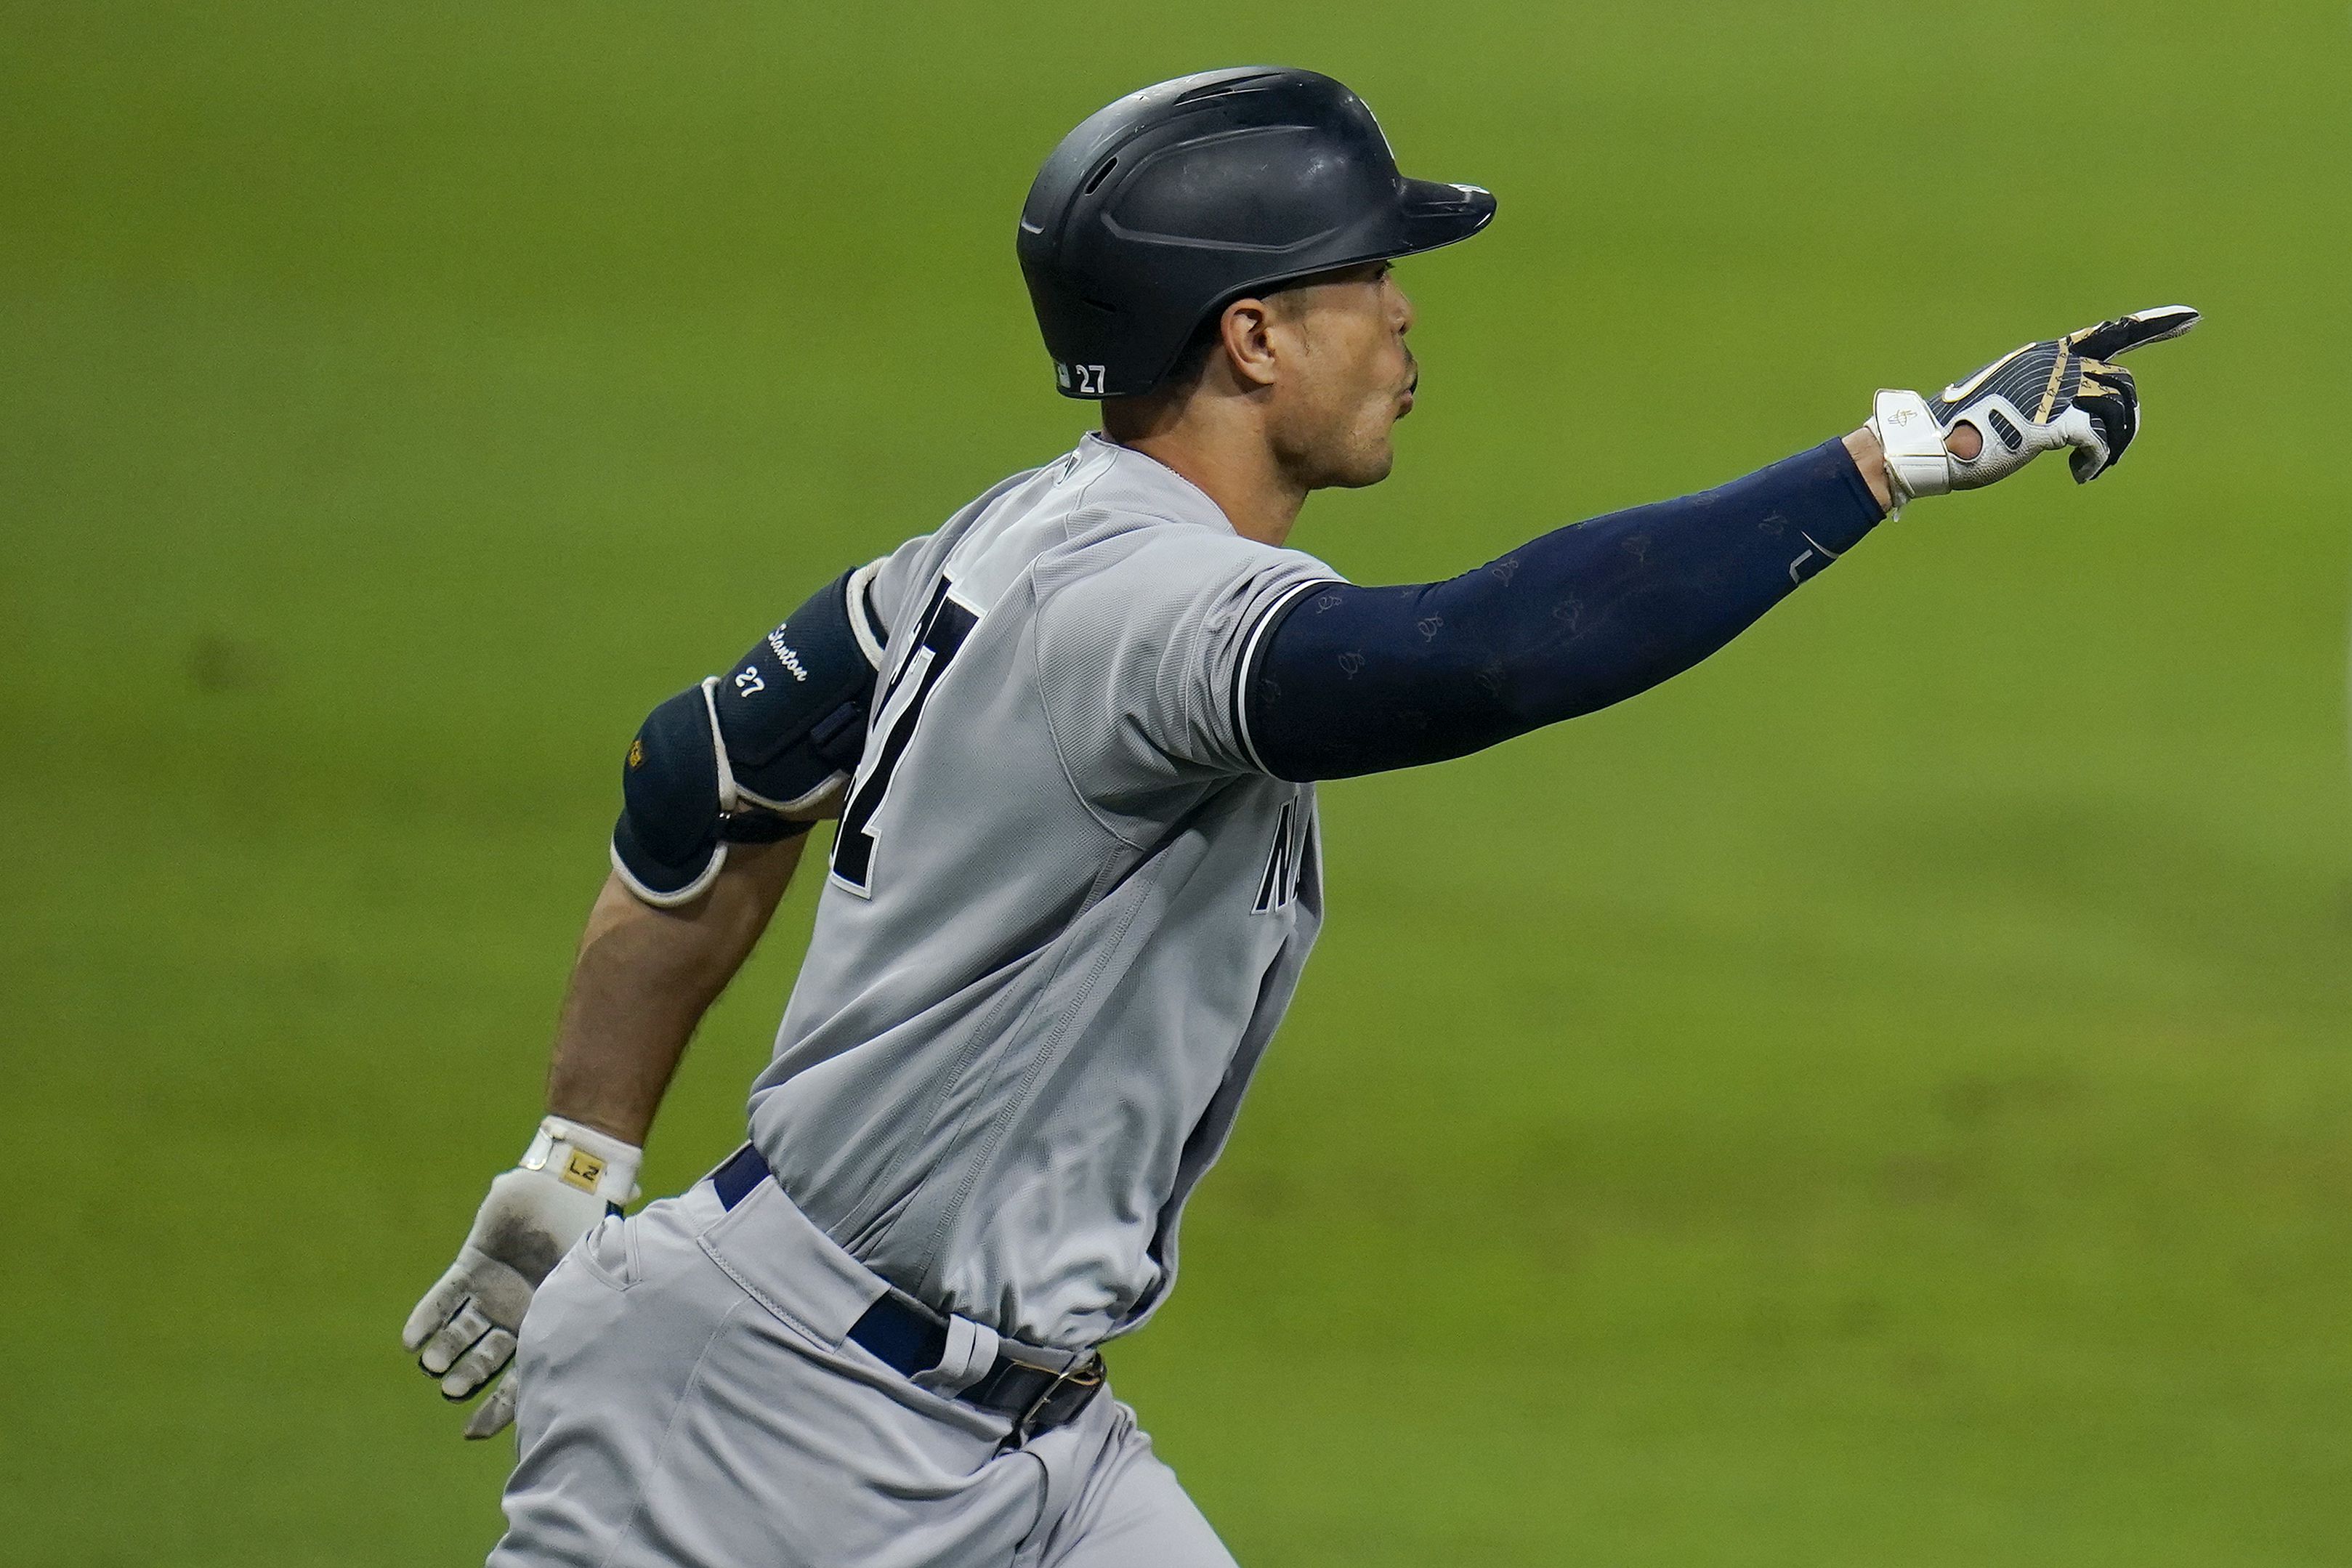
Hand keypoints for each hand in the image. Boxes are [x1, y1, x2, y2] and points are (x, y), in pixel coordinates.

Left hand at [402, 1117, 640, 1438]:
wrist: (570, 1183)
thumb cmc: (586, 1232)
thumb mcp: (583, 1284)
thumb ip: (570, 1321)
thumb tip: (562, 1377)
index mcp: (548, 1322)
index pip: (522, 1377)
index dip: (499, 1408)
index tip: (471, 1433)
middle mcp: (518, 1312)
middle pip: (487, 1359)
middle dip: (468, 1377)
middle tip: (452, 1388)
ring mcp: (494, 1289)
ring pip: (462, 1332)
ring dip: (446, 1351)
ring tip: (433, 1365)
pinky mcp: (472, 1265)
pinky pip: (444, 1297)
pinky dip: (427, 1317)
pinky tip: (412, 1340)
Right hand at [1871, 305, 2199, 503]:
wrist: (1927, 446)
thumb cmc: (1956, 431)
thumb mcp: (2003, 401)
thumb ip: (2037, 397)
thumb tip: (2062, 419)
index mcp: (2044, 355)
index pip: (2109, 333)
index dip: (2154, 324)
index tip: (2193, 318)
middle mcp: (2054, 365)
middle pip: (2123, 385)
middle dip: (2128, 422)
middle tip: (2113, 453)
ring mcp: (2053, 391)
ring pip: (2119, 410)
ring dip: (2116, 445)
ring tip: (2094, 467)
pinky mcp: (2051, 422)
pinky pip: (2098, 440)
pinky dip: (2096, 461)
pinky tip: (2080, 475)